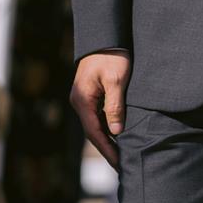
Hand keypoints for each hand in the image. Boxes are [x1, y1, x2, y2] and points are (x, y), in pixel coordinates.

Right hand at [70, 52, 131, 169]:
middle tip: (122, 166)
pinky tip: (119, 135)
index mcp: (82, 100)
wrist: (105, 35)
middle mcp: (79, 102)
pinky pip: (98, 115)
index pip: (94, 132)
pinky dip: (108, 127)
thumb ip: (115, 105)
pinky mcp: (91, 93)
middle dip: (108, 149)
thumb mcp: (116, 80)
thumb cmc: (112, 56)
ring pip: (96, 124)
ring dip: (108, 139)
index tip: (119, 163)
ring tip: (123, 155)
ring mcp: (84, 98)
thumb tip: (116, 132)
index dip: (107, 150)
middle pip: (93, 132)